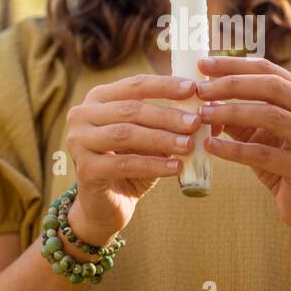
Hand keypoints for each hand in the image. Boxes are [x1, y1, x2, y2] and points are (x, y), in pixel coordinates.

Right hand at [64, 73, 202, 241]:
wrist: (106, 206)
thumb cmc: (131, 165)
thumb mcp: (152, 140)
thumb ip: (173, 125)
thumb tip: (211, 115)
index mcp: (98, 98)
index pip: (135, 85)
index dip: (165, 86)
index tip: (193, 89)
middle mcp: (82, 115)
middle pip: (131, 110)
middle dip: (167, 115)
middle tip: (195, 122)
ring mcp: (78, 142)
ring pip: (126, 134)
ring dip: (162, 139)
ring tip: (189, 145)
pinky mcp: (85, 169)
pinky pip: (125, 164)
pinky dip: (153, 165)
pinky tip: (176, 168)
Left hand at [194, 55, 290, 234]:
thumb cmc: (284, 163)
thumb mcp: (261, 134)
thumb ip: (239, 114)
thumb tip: (203, 96)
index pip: (269, 70)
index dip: (235, 65)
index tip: (203, 64)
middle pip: (272, 87)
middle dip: (232, 84)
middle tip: (200, 89)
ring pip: (271, 116)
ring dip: (231, 112)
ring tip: (202, 115)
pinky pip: (264, 154)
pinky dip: (234, 149)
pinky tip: (211, 146)